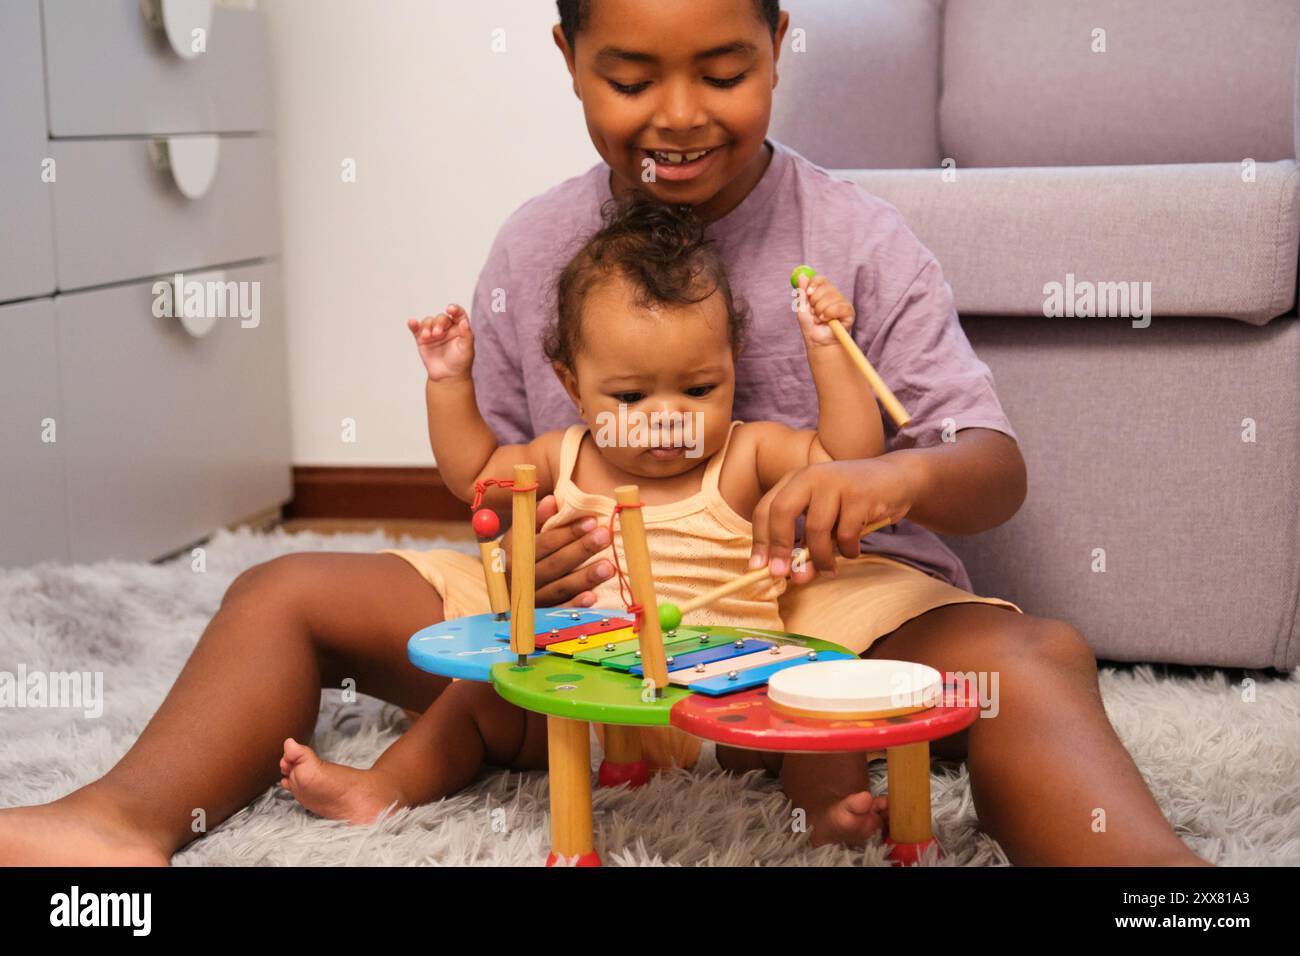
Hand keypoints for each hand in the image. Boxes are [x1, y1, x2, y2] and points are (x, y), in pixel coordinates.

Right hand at [408, 304, 473, 381]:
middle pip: (441, 318)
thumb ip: (467, 335)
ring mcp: (433, 333)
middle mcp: (446, 328)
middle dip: (438, 323)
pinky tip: (412, 322)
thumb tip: (464, 322)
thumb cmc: (460, 363)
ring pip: (429, 322)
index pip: (457, 314)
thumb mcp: (467, 350)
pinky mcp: (422, 339)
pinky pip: (416, 329)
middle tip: (437, 333)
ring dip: (427, 326)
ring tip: (428, 336)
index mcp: (459, 327)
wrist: (448, 377)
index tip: (450, 309)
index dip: (454, 309)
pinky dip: (413, 325)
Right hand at [499, 494, 615, 607]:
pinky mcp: (539, 617)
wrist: (502, 590)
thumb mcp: (520, 536)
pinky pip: (559, 612)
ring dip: (585, 578)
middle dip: (581, 550)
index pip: (544, 543)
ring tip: (609, 566)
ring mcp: (530, 600)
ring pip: (559, 588)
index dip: (567, 533)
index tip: (591, 521)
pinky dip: (574, 605)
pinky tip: (593, 597)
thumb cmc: (519, 555)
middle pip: (554, 565)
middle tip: (604, 537)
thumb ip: (535, 519)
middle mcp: (520, 579)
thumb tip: (552, 500)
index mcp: (515, 555)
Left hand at [749, 457, 917, 583]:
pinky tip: (853, 550)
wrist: (897, 479)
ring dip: (820, 557)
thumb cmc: (854, 502)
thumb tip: (788, 573)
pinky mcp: (860, 494)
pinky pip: (846, 534)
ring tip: (828, 569)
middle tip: (782, 574)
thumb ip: (805, 539)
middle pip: (782, 512)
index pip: (766, 508)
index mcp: (796, 479)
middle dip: (779, 547)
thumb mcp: (825, 515)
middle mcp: (812, 475)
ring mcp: (836, 482)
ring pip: (816, 529)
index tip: (758, 567)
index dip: (760, 540)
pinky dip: (848, 550)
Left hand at [794, 271, 853, 345]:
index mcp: (824, 292)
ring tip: (819, 319)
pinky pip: (838, 307)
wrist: (817, 342)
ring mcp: (843, 303)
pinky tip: (826, 321)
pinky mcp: (849, 312)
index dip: (814, 284)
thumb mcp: (802, 308)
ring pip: (830, 298)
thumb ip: (802, 292)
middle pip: (826, 287)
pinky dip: (828, 314)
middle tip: (813, 312)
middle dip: (815, 302)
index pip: (821, 279)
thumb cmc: (810, 326)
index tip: (808, 293)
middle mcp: (835, 295)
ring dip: (819, 311)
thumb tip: (802, 276)